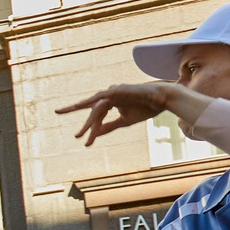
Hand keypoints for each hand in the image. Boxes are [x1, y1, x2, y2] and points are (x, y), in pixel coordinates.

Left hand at [59, 81, 196, 148]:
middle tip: (69, 128)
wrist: (160, 100)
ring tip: (79, 134)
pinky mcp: (117, 91)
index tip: (81, 139)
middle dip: (79, 120)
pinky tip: (78, 105)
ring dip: (88, 122)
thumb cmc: (145, 108)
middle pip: (91, 110)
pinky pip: (100, 96)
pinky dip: (90, 101)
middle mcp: (109, 97)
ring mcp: (112, 93)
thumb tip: (96, 134)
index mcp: (110, 104)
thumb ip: (109, 126)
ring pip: (96, 108)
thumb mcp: (124, 121)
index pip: (95, 115)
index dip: (88, 128)